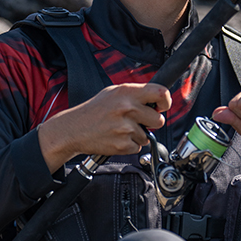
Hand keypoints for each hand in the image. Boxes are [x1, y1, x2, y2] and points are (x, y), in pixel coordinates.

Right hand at [38, 83, 170, 172]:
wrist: (74, 129)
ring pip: (147, 136)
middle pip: (159, 120)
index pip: (161, 93)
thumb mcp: (113, 93)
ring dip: (137, 135)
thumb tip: (157, 101)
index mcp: (127, 92)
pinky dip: (129, 145)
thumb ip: (135, 95)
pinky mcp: (123, 145)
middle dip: (151, 123)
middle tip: (137, 121)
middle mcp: (127, 108)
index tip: (163, 106)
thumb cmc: (94, 111)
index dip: (166, 101)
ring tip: (120, 129)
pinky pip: (138, 147)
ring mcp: (125, 128)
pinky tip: (116, 138)